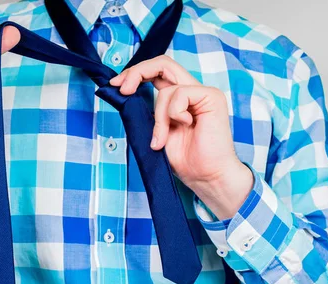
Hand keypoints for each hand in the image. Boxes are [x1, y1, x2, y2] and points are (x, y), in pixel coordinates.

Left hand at [109, 55, 252, 219]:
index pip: (156, 72)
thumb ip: (146, 114)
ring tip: (162, 139)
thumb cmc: (185, 160)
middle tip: (123, 89)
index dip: (134, 74)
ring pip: (165, 89)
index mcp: (179, 98)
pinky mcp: (211, 97)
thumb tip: (123, 94)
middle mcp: (191, 91)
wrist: (206, 176)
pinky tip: (185, 126)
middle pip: (162, 63)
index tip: (116, 86)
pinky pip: (180, 94)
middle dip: (137, 72)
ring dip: (158, 118)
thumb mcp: (156, 133)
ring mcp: (202, 93)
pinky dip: (173, 114)